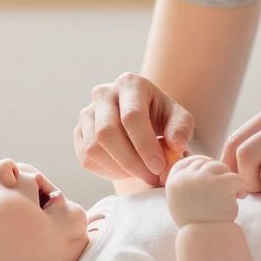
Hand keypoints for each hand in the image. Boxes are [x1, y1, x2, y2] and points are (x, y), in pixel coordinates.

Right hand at [74, 72, 195, 186]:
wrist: (141, 120)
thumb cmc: (161, 117)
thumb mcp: (178, 118)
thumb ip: (182, 128)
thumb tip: (176, 143)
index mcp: (130, 84)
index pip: (131, 116)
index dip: (145, 145)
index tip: (159, 167)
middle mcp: (103, 94)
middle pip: (106, 133)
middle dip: (130, 161)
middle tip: (151, 177)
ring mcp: (87, 113)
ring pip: (93, 148)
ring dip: (119, 169)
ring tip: (141, 173)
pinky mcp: (79, 132)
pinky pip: (86, 158)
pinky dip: (108, 172)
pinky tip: (126, 170)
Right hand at [166, 154, 245, 225]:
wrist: (205, 241)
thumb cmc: (195, 226)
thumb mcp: (180, 202)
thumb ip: (186, 184)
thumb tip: (202, 165)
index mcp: (174, 181)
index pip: (187, 161)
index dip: (201, 164)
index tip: (212, 174)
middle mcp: (186, 177)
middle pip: (206, 163)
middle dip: (218, 175)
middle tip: (225, 191)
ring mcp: (203, 179)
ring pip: (221, 167)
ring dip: (228, 180)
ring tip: (233, 196)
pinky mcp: (221, 184)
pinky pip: (236, 177)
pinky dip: (240, 187)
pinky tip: (240, 197)